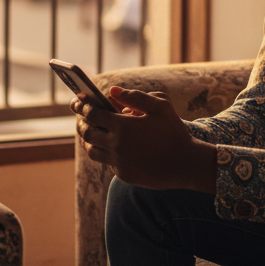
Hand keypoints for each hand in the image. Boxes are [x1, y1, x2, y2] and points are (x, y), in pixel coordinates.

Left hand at [73, 87, 216, 192]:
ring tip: (91, 132)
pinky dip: (105, 152)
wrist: (186, 164)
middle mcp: (116, 145)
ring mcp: (118, 162)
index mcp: (122, 126)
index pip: (93, 113)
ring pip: (92, 151)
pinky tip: (112, 146)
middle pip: (87, 133)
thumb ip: (135, 96)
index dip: (83, 105)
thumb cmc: (174, 131)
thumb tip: (113, 91)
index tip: (78, 100)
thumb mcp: (160, 106)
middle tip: (81, 116)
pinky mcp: (123, 174)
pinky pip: (107, 162)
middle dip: (81, 122)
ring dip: (88, 140)